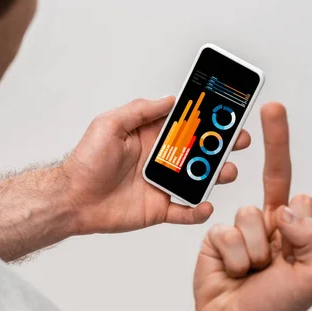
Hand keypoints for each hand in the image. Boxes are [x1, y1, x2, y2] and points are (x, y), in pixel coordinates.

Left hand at [64, 97, 250, 233]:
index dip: (206, 118)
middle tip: (238, 141)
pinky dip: (198, 211)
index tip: (226, 112)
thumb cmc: (86, 161)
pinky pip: (185, 212)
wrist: (73, 200)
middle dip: (221, 146)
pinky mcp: (159, 209)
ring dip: (216, 176)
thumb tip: (170, 99)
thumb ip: (140, 111)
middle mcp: (161, 160)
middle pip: (198, 152)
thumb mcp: (109, 125)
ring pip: (197, 180)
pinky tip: (205, 206)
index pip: (186, 125)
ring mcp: (162, 185)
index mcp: (151, 137)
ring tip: (226, 171)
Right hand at [194, 103, 311, 310]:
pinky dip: (233, 258)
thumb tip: (291, 206)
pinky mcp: (214, 239)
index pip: (293, 184)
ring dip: (253, 252)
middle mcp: (265, 224)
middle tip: (273, 156)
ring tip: (252, 273)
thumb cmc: (276, 308)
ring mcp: (238, 231)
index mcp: (291, 229)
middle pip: (271, 191)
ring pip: (247, 216)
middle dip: (275, 175)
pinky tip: (233, 273)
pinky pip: (225, 233)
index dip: (282, 147)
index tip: (271, 109)